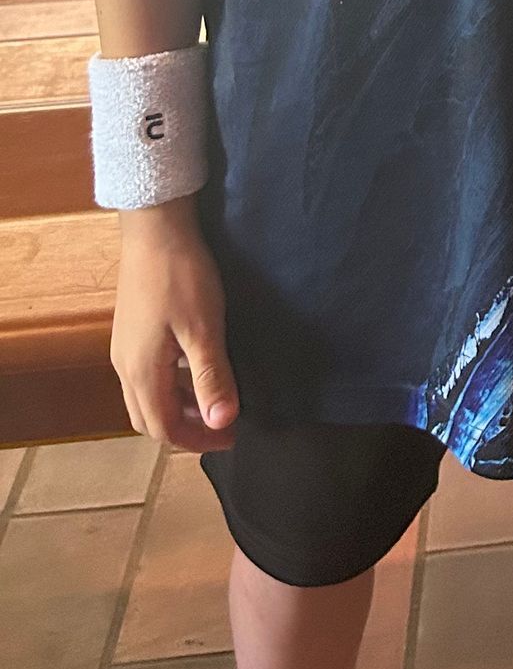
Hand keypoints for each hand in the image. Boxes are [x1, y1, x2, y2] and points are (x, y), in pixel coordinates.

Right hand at [112, 199, 237, 450]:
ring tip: (214, 399)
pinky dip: (170, 386)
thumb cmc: (180, 276)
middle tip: (223, 425)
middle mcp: (125, 368)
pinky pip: (146, 376)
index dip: (197, 441)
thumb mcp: (204, 328)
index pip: (164, 429)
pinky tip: (194, 368)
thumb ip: (212, 377)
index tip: (231, 437)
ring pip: (146, 398)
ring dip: (177, 408)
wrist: (155, 228)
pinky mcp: (130, 332)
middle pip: (150, 420)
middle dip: (185, 430)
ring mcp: (124, 349)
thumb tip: (221, 424)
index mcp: (141, 373)